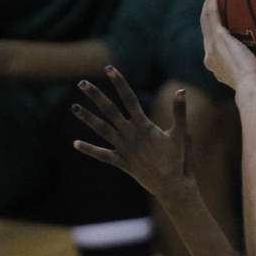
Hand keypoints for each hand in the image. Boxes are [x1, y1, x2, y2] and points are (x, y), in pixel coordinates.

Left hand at [71, 66, 195, 204]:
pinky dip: (89, 150)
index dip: (120, 83)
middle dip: (96, 96)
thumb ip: (179, 112)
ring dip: (87, 118)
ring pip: (102, 130)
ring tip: (74, 107)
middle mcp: (131, 135)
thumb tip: (181, 91)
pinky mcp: (121, 162)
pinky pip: (102, 155)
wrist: (172, 186)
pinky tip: (75, 144)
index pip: (129, 99)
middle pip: (110, 111)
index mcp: (144, 126)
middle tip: (81, 83)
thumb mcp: (180, 134)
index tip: (109, 69)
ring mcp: (124, 149)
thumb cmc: (178, 159)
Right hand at [200, 0, 255, 94]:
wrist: (255, 90)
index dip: (217, 34)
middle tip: (213, 0)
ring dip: (208, 2)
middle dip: (209, 14)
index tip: (223, 26)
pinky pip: (211, 14)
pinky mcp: (217, 38)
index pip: (215, 46)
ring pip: (206, 19)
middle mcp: (211, 56)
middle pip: (207, 29)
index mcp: (219, 66)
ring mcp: (212, 46)